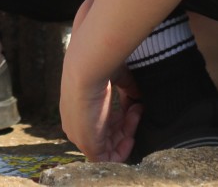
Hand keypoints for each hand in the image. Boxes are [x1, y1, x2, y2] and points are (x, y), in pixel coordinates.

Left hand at [61, 0, 141, 161]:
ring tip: (137, 112)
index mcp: (79, 103)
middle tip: (139, 108)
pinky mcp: (88, 144)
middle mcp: (77, 120)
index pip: (103, 117)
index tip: (138, 102)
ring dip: (128, 133)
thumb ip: (126, 83)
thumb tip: (140, 91)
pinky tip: (133, 132)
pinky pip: (108, 158)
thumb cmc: (98, 59)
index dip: (123, 114)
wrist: (86, 64)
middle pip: (107, 133)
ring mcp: (81, 134)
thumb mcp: (116, 71)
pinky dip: (123, 150)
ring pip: (110, 145)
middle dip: (127, 123)